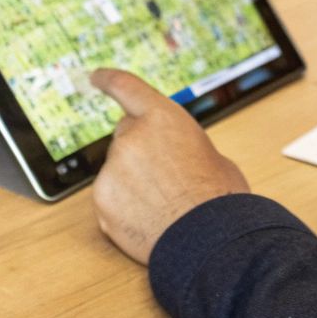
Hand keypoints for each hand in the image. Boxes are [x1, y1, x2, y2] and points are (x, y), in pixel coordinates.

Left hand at [89, 68, 250, 264]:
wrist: (210, 241)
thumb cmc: (220, 200)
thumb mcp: (211, 156)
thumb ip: (180, 145)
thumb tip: (172, 156)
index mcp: (163, 117)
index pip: (127, 87)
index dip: (109, 80)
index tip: (96, 76)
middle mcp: (132, 136)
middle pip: (125, 137)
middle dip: (140, 153)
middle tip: (167, 180)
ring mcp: (113, 169)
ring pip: (117, 171)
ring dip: (132, 183)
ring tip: (165, 206)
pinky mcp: (102, 200)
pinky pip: (110, 199)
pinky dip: (124, 208)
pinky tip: (149, 220)